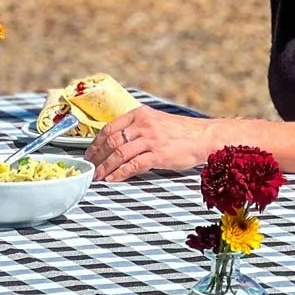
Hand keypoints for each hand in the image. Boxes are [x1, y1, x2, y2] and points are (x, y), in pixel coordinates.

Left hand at [85, 106, 213, 182]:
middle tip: (89, 168)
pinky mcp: (158, 154)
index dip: (95, 143)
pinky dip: (119, 173)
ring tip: (98, 176)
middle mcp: (142, 124)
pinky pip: (133, 165)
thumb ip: (137, 127)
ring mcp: (150, 139)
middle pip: (111, 141)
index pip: (109, 128)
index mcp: (139, 114)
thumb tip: (117, 141)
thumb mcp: (155, 121)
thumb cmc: (180, 131)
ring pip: (119, 153)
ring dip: (105, 167)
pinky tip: (113, 179)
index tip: (89, 154)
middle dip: (96, 157)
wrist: (204, 136)